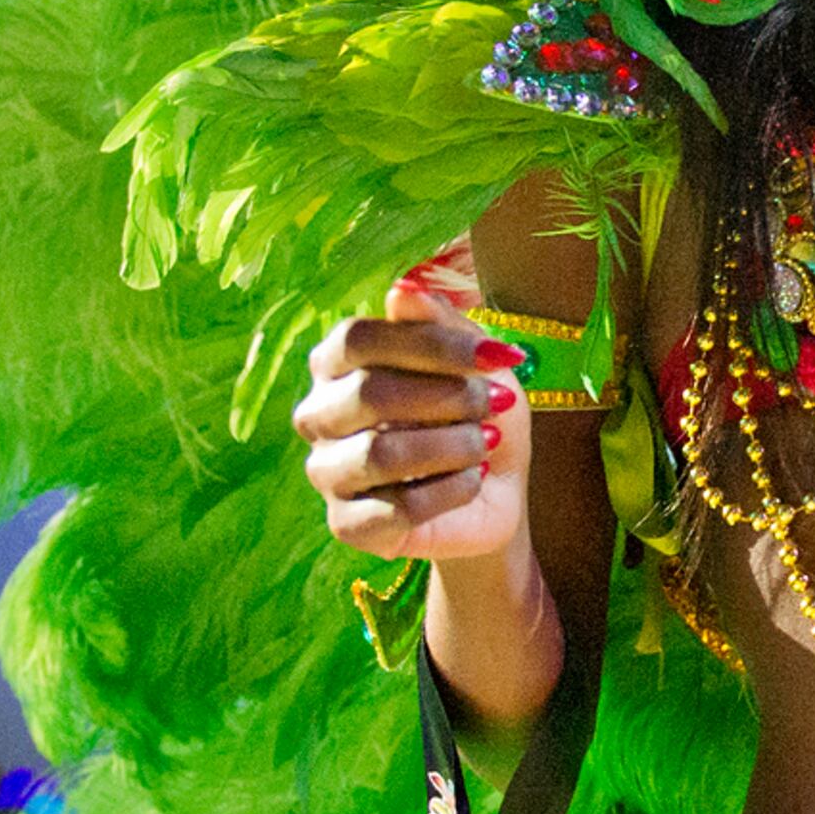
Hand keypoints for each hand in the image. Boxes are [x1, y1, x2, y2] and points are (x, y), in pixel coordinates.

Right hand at [293, 277, 531, 562]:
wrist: (495, 490)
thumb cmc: (474, 411)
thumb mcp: (471, 360)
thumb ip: (438, 323)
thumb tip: (402, 289)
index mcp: (335, 363)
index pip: (360, 339)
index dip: (431, 345)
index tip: (496, 357)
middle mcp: (318, 414)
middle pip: (369, 393)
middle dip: (448, 398)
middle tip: (495, 404)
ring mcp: (326, 471)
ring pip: (380, 454)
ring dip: (451, 446)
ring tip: (485, 444)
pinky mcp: (347, 524)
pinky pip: (397, 508)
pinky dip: (450, 492)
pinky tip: (473, 481)